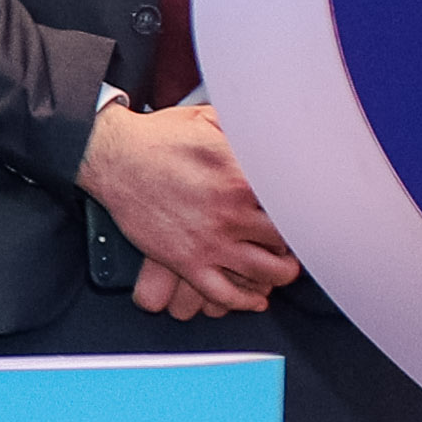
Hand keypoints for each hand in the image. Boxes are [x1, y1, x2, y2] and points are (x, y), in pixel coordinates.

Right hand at [80, 99, 295, 316]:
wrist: (113, 159)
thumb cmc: (157, 139)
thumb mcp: (210, 119)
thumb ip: (246, 130)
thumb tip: (274, 132)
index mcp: (242, 177)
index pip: (294, 202)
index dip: (305, 207)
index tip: (307, 208)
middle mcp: (231, 213)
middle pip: (287, 240)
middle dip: (297, 242)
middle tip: (298, 240)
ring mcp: (209, 241)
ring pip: (265, 273)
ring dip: (281, 274)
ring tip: (283, 269)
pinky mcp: (186, 262)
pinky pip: (223, 293)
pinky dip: (244, 301)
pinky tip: (254, 299)